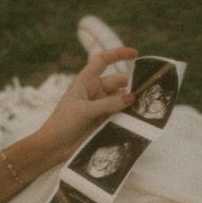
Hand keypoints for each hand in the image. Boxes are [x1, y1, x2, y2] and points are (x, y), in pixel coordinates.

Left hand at [34, 47, 137, 164]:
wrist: (53, 148)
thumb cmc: (62, 124)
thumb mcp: (84, 111)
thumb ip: (109, 104)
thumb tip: (132, 97)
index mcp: (85, 81)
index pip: (102, 61)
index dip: (118, 54)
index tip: (136, 54)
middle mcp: (94, 91)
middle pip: (118, 82)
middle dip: (132, 84)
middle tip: (148, 90)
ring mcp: (100, 107)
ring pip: (122, 99)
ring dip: (132, 101)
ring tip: (145, 106)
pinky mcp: (104, 121)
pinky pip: (120, 114)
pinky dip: (129, 115)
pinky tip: (139, 118)